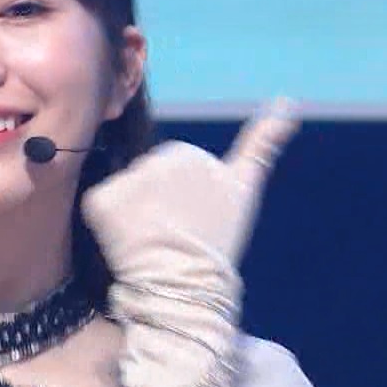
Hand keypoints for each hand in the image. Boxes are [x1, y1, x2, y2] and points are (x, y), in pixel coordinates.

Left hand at [83, 98, 299, 281]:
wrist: (187, 284)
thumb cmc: (217, 241)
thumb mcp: (244, 187)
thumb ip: (263, 143)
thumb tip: (288, 101)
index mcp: (187, 153)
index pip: (173, 168)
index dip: (181, 198)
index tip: (193, 220)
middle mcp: (155, 159)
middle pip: (146, 176)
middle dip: (155, 201)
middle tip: (171, 232)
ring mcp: (127, 180)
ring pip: (124, 191)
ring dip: (131, 212)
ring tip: (151, 238)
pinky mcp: (101, 200)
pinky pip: (99, 206)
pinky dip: (107, 223)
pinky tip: (127, 240)